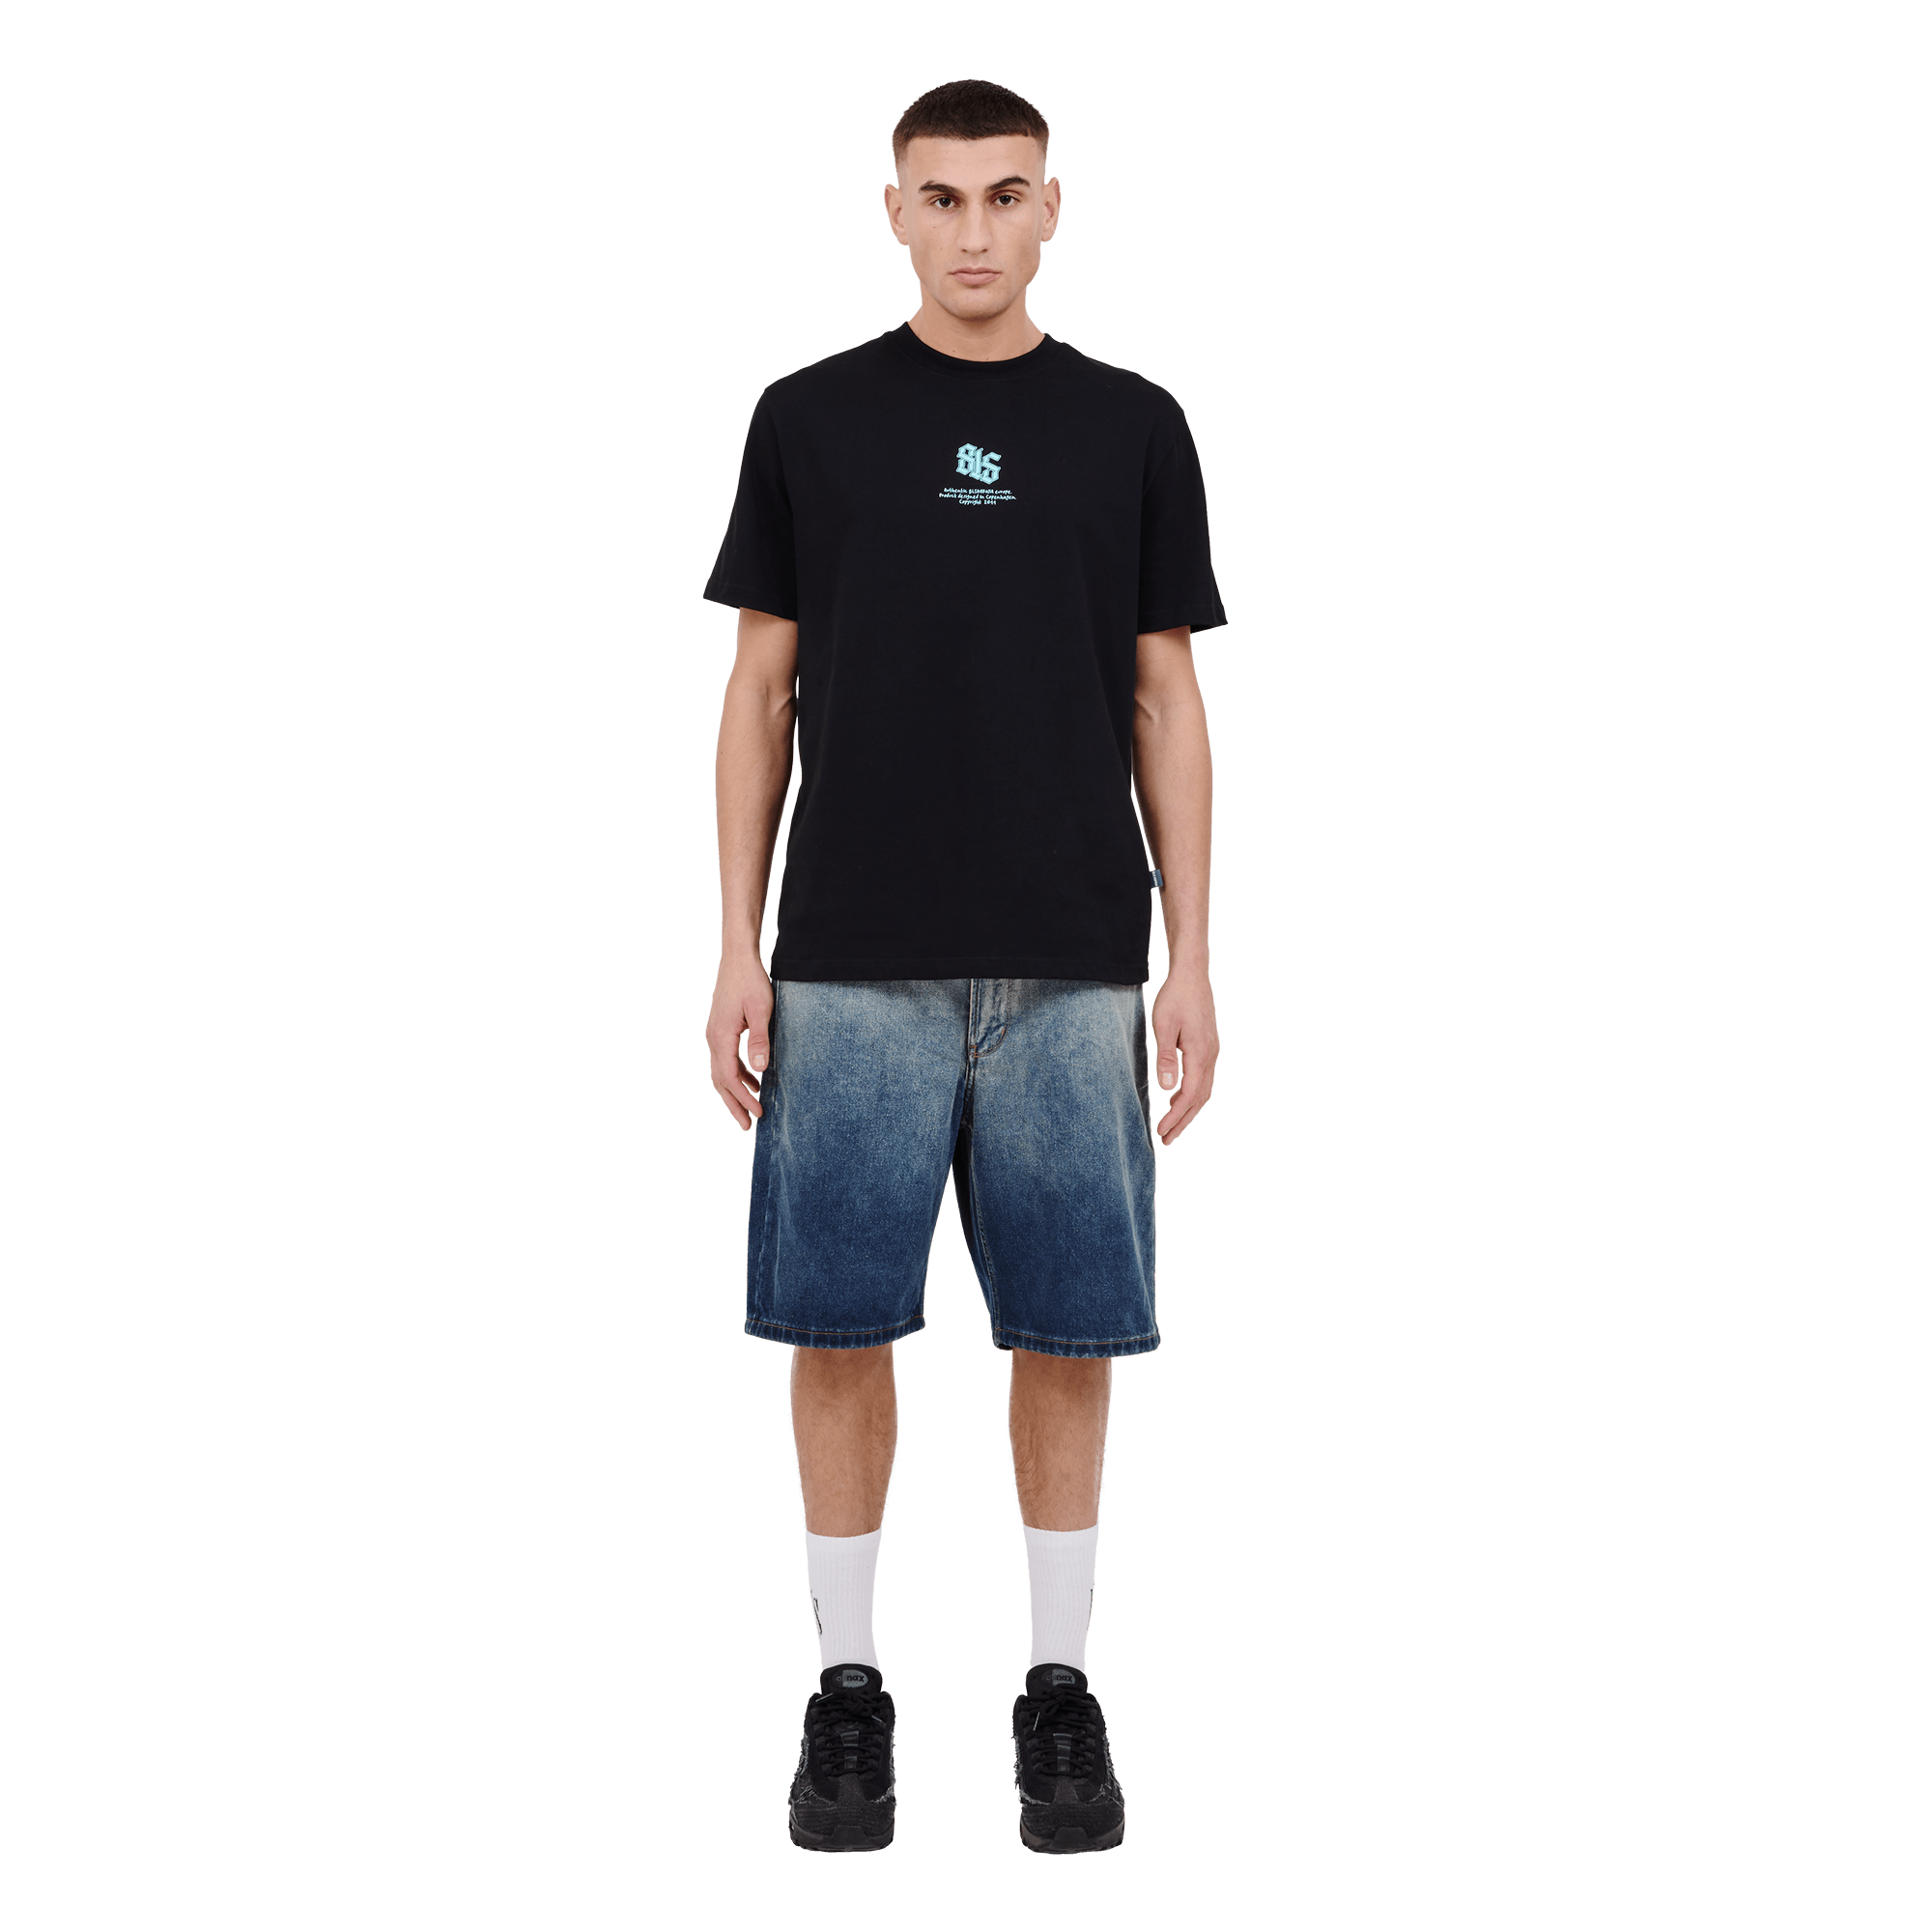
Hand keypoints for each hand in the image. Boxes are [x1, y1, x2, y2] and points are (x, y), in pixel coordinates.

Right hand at [706, 950, 774, 1130]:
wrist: (736, 957)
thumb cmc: (750, 981)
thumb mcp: (762, 1010)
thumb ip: (760, 1040)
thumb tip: (760, 1070)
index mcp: (721, 1037)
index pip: (730, 1078)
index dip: (744, 1098)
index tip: (758, 1113)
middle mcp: (713, 1038)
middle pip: (720, 1081)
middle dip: (733, 1104)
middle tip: (747, 1125)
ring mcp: (714, 1034)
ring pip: (720, 1072)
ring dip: (734, 1091)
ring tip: (750, 1108)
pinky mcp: (719, 1029)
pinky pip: (724, 1059)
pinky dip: (736, 1074)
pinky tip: (752, 1079)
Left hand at [1149, 965, 1218, 1145]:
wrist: (1192, 975)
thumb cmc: (1175, 998)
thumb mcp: (1164, 1026)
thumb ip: (1166, 1058)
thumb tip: (1167, 1090)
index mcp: (1200, 1054)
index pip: (1190, 1095)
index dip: (1176, 1117)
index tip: (1161, 1132)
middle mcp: (1211, 1056)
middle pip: (1200, 1099)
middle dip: (1183, 1121)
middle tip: (1166, 1140)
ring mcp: (1212, 1052)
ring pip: (1204, 1091)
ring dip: (1188, 1110)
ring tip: (1171, 1125)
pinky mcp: (1209, 1047)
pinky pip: (1204, 1079)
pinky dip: (1192, 1095)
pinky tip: (1177, 1096)